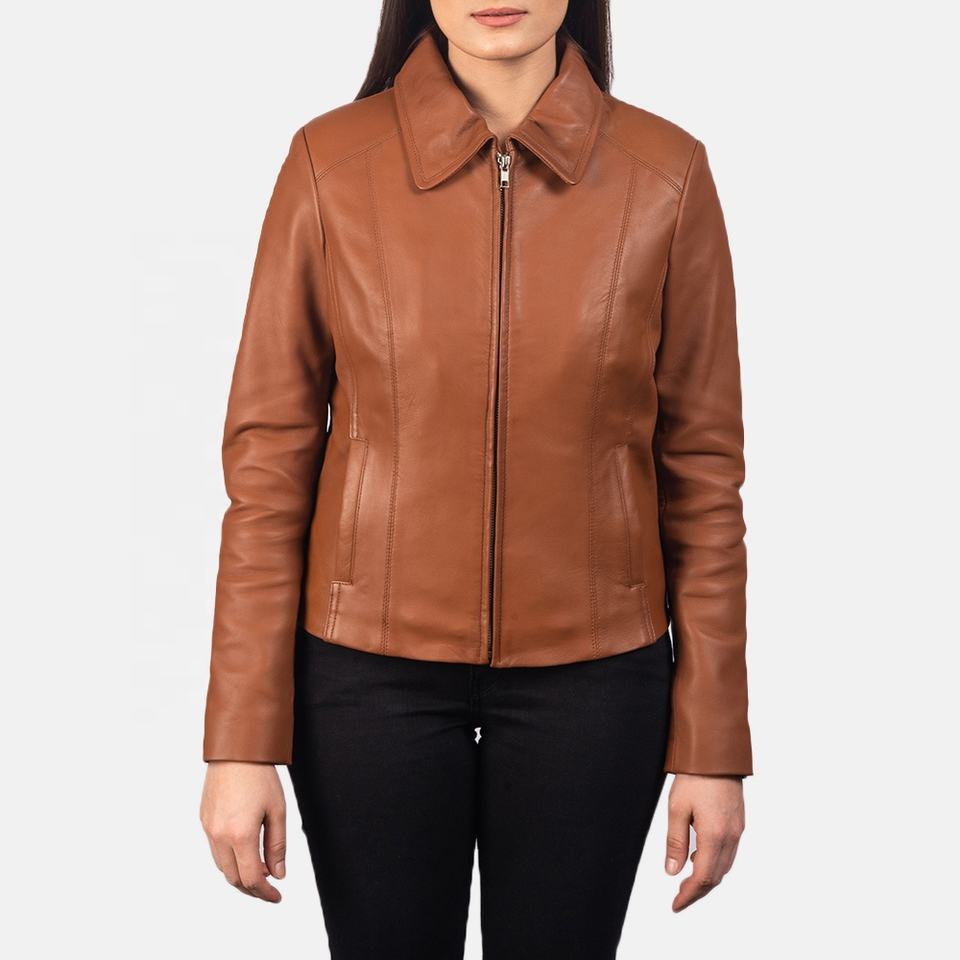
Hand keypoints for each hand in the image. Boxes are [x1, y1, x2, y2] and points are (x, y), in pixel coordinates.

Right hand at [200, 760, 286, 902]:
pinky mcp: (204, 820)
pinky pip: (215, 850)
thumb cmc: (260, 777)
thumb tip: (278, 874)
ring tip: (260, 869)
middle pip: (234, 878)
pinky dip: (229, 858)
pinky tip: (245, 851)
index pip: (252, 878)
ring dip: (240, 874)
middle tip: (270, 886)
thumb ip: (277, 846)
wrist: (236, 751)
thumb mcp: (277, 811)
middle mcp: (219, 836)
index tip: (277, 897)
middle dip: (252, 888)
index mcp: (240, 835)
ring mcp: (208, 828)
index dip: (265, 893)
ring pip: (222, 866)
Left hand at [665, 773, 744, 911]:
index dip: (689, 895)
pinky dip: (715, 863)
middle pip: (716, 877)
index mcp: (714, 836)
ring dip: (707, 878)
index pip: (702, 878)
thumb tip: (672, 871)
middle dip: (697, 891)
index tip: (675, 905)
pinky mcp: (738, 822)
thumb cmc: (695, 777)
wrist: (717, 754)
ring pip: (724, 866)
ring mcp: (738, 830)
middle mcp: (731, 837)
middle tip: (679, 898)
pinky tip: (700, 857)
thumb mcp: (676, 809)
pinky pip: (729, 853)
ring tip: (686, 881)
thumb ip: (675, 842)